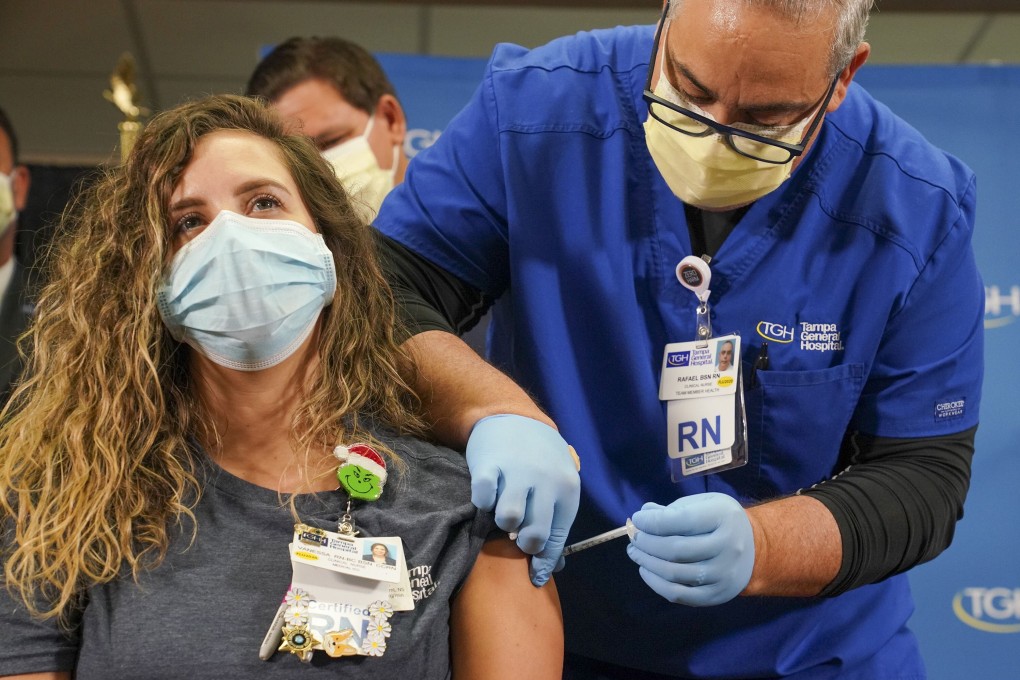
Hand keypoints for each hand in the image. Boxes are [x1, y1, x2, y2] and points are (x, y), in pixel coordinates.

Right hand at [466, 414, 580, 586]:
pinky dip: (483, 502)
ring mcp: (517, 471)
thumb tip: (554, 565)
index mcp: (567, 488)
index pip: (556, 537)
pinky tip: (489, 494)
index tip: (535, 578)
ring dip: (503, 521)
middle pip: (533, 534)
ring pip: (508, 519)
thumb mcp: (558, 483)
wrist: (512, 417)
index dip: (545, 563)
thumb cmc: (539, 458)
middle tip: (517, 534)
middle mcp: (545, 480)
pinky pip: (483, 498)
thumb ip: (556, 518)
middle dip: (524, 543)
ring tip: (504, 511)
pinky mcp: (489, 464)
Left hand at [627, 492, 753, 606]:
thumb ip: (674, 509)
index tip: (637, 519)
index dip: (652, 521)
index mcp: (723, 517)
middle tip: (634, 538)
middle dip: (646, 543)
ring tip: (635, 553)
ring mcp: (724, 574)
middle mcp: (728, 546)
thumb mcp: (703, 504)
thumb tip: (644, 513)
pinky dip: (656, 583)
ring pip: (674, 574)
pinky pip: (679, 594)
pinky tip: (646, 570)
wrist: (755, 549)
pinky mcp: (717, 595)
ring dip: (647, 563)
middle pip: (675, 549)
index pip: (680, 520)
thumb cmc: (720, 521)